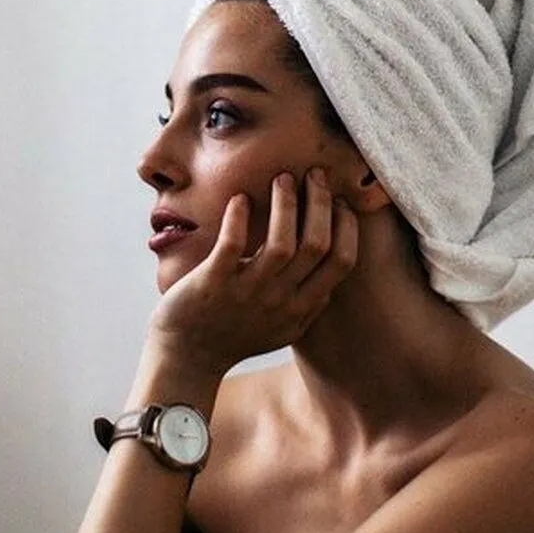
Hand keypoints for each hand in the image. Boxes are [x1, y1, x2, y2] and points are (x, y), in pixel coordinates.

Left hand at [148, 168, 358, 374]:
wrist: (188, 357)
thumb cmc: (234, 338)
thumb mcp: (282, 330)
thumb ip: (308, 307)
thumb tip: (329, 283)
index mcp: (301, 308)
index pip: (341, 262)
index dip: (346, 226)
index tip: (339, 201)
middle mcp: (279, 301)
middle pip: (316, 245)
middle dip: (320, 203)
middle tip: (314, 175)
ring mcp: (246, 293)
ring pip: (281, 243)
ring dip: (285, 204)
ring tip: (282, 178)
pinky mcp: (213, 283)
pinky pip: (232, 244)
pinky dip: (238, 217)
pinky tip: (239, 199)